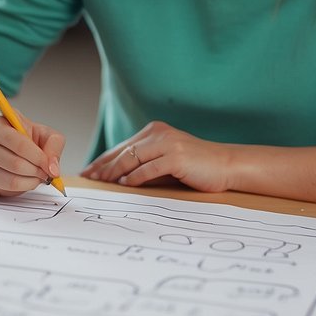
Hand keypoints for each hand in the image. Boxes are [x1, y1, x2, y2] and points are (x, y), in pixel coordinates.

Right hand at [0, 111, 64, 197]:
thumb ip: (54, 145)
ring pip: (11, 181)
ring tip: (36, 176)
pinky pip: (5, 191)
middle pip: (15, 164)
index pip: (19, 144)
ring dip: (31, 182)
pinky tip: (23, 180)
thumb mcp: (42, 133)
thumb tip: (53, 170)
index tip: (48, 164)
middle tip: (44, 172)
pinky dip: (21, 189)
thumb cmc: (21, 139)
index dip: (38, 157)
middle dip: (36, 171)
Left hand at [80, 121, 230, 192]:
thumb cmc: (196, 166)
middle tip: (89, 179)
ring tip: (102, 183)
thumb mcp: (167, 160)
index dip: (104, 160)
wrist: (226, 165)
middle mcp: (159, 133)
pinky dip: (135, 178)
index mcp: (155, 131)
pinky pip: (148, 168)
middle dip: (104, 166)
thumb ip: (146, 163)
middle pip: (123, 151)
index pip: (123, 147)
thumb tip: (118, 178)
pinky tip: (125, 185)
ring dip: (115, 172)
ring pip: (132, 158)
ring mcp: (167, 143)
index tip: (89, 172)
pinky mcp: (176, 156)